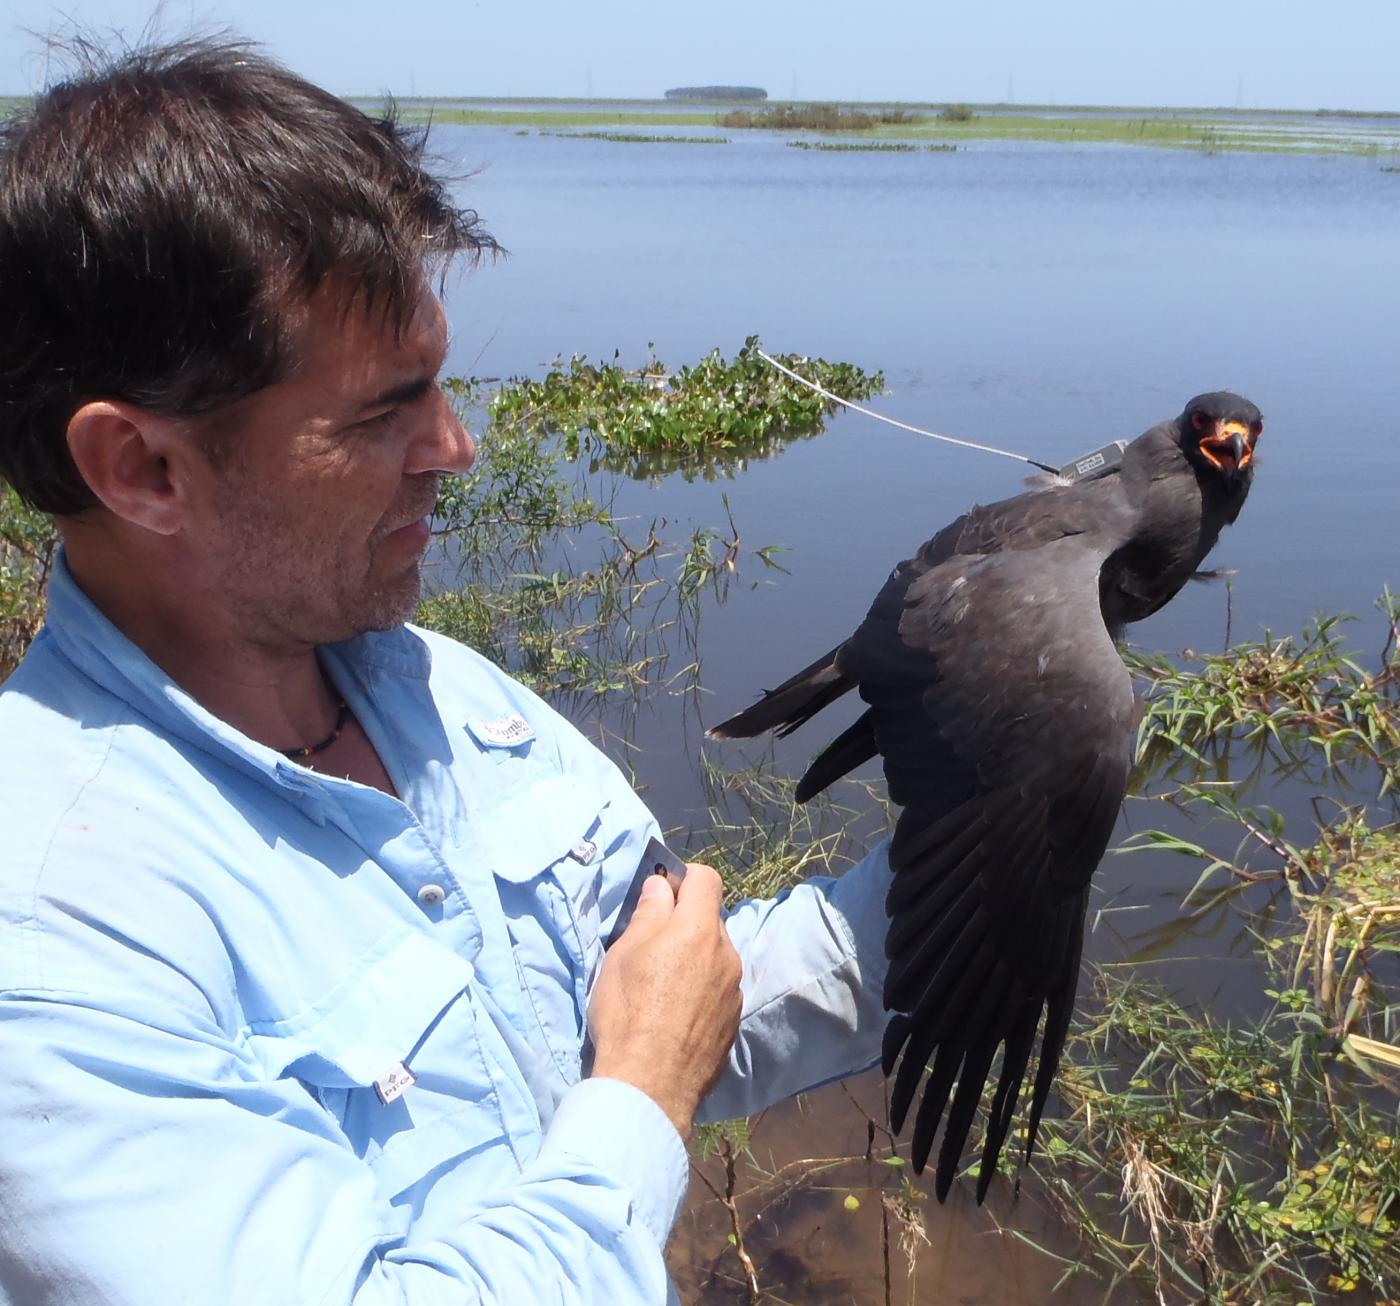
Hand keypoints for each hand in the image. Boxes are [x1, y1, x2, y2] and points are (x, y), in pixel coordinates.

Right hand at [587, 862, 741, 1140]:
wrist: (650, 1086)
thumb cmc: (628, 1013)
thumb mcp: (624, 955)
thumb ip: (649, 914)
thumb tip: (662, 886)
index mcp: (698, 930)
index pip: (706, 879)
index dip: (682, 879)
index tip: (660, 895)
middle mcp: (726, 954)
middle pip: (709, 919)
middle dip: (684, 922)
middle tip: (650, 946)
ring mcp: (734, 990)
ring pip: (715, 955)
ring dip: (694, 957)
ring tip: (660, 986)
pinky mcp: (734, 1021)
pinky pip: (718, 988)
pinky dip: (700, 989)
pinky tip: (674, 1014)